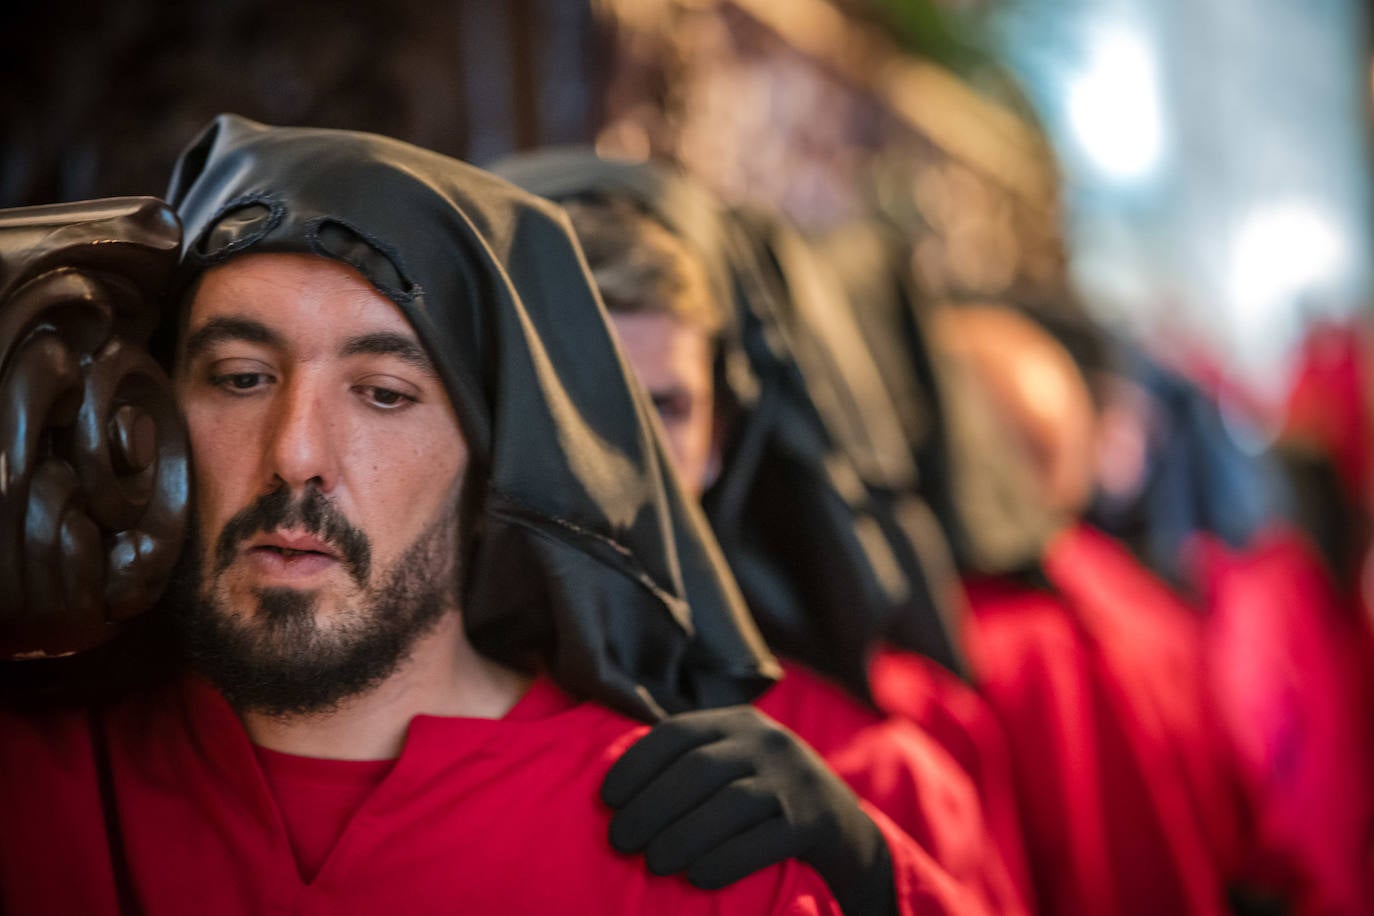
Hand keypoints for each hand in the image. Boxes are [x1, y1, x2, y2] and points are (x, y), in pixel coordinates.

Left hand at [602, 705, 894, 914]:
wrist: (846, 832)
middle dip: (651, 806)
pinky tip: (696, 879)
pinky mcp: (814, 822)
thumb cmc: (767, 799)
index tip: (607, 799)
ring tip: (652, 863)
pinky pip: (763, 842)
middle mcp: (768, 742)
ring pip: (728, 804)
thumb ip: (689, 764)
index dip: (635, 764)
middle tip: (620, 841)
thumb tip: (613, 789)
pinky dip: (724, 861)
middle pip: (698, 770)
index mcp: (738, 722)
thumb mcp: (735, 764)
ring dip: (682, 836)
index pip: (676, 733)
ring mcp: (794, 780)